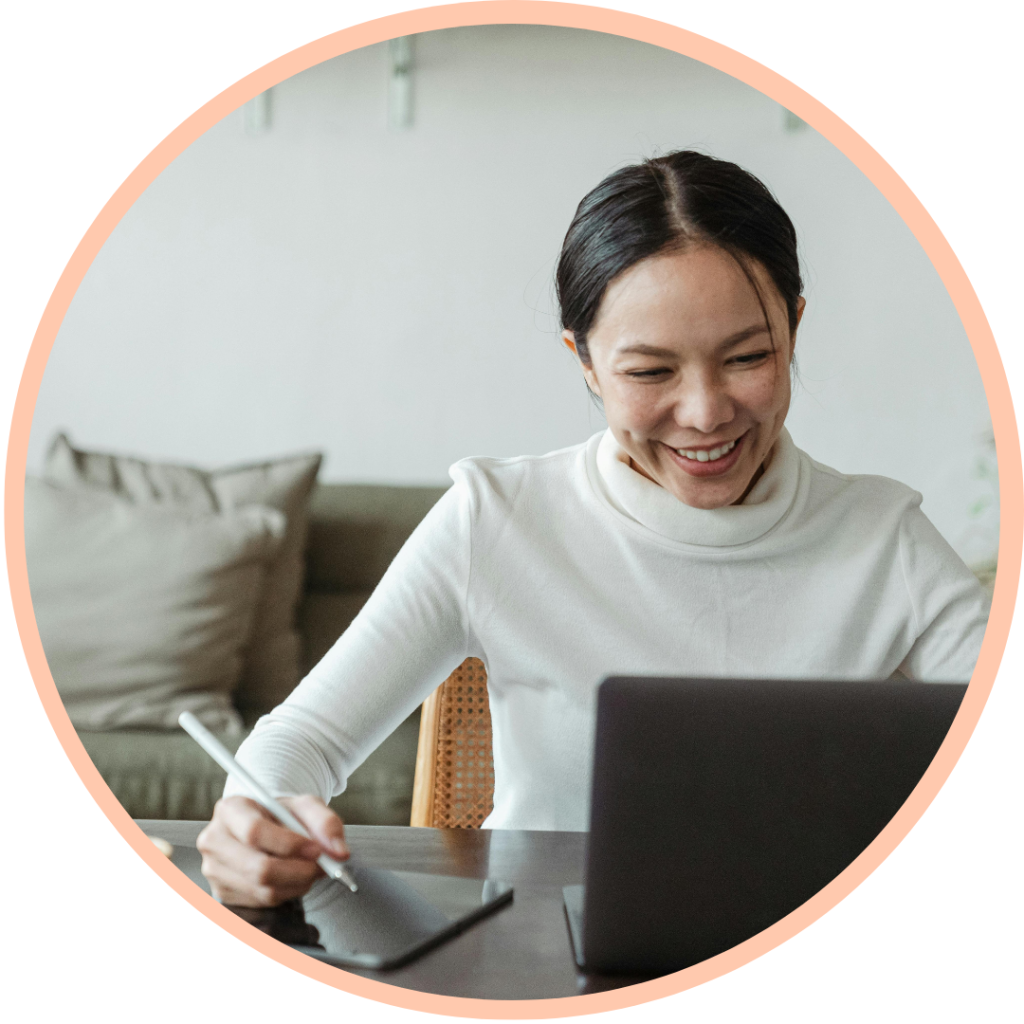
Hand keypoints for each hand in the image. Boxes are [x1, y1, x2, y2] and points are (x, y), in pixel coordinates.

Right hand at [197, 794, 348, 906]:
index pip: (255, 831)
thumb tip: (339, 851)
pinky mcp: (223, 894)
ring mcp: (215, 870)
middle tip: (321, 866)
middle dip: (298, 871)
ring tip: (311, 869)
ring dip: (297, 884)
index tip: (316, 849)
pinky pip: (262, 902)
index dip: (289, 844)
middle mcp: (214, 840)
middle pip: (258, 868)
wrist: (265, 827)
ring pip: (263, 889)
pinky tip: (294, 878)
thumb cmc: (281, 814)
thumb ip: (326, 822)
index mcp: (230, 809)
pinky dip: (287, 893)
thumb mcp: (305, 806)